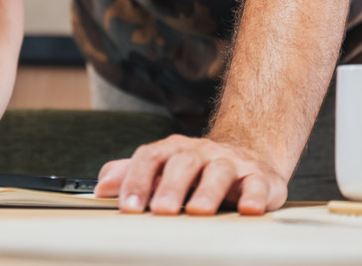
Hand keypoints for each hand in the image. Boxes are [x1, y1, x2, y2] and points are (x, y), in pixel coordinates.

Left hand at [94, 135, 287, 214]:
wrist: (249, 152)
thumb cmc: (197, 167)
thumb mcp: (162, 166)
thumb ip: (130, 174)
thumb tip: (101, 187)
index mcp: (173, 149)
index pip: (149, 157)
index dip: (136, 180)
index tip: (127, 208)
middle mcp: (200, 152)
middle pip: (182, 163)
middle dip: (170, 187)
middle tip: (160, 211)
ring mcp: (231, 163)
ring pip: (219, 171)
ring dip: (208, 191)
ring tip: (198, 211)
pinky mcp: (260, 178)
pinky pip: (258, 184)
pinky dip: (254, 196)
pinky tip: (247, 208)